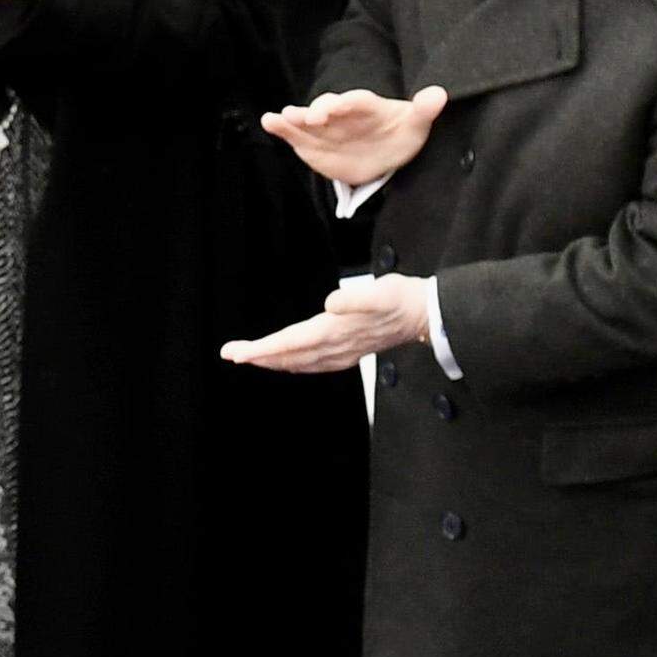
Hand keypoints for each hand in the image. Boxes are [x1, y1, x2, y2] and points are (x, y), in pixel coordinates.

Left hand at [221, 274, 429, 372]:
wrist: (426, 315)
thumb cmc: (402, 300)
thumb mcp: (382, 292)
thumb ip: (356, 298)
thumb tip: (331, 304)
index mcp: (336, 331)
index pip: (290, 343)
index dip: (261, 348)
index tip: (237, 352)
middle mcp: (335, 347)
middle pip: (288, 356)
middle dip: (258, 356)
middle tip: (231, 353)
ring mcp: (342, 353)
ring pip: (298, 362)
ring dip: (273, 361)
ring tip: (250, 358)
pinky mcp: (348, 352)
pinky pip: (312, 363)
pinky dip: (294, 363)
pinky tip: (288, 362)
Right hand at [260, 85, 447, 185]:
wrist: (383, 153)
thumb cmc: (399, 134)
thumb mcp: (415, 123)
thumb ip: (424, 109)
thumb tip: (440, 94)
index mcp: (367, 106)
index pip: (356, 102)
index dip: (346, 103)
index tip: (337, 107)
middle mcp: (341, 113)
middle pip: (327, 108)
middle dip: (317, 111)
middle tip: (307, 116)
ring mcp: (324, 127)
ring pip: (307, 120)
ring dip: (294, 119)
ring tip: (278, 118)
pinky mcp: (312, 142)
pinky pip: (295, 134)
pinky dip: (282, 128)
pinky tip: (269, 122)